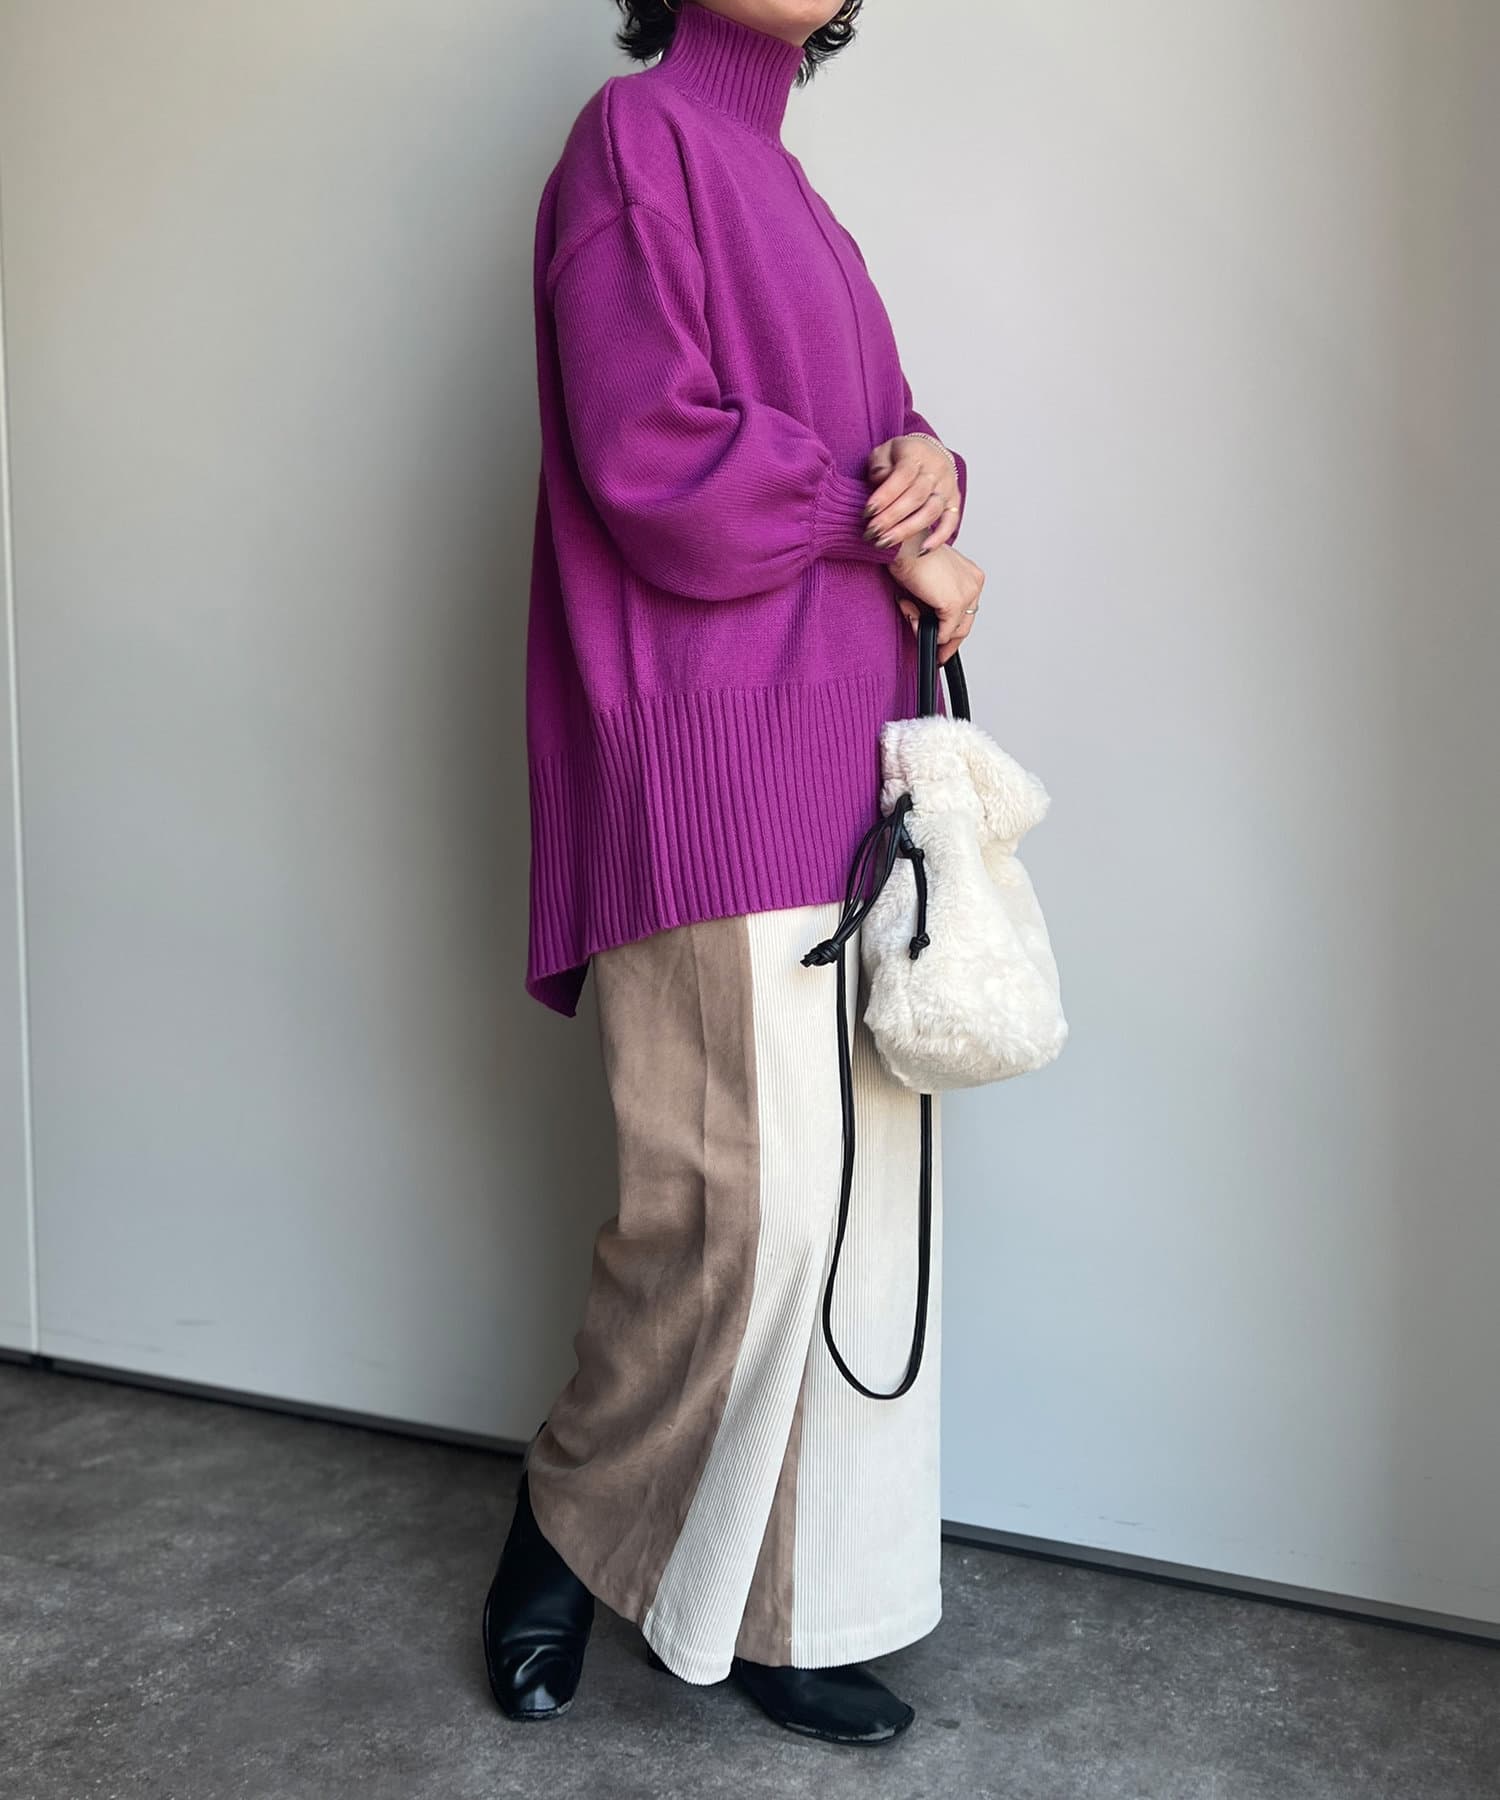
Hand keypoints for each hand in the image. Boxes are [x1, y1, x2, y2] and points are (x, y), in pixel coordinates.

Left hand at [861, 434, 960, 556]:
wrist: (928, 453)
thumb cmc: (900, 456)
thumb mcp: (884, 452)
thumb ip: (879, 465)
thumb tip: (879, 481)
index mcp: (916, 454)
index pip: (902, 476)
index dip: (885, 495)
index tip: (867, 513)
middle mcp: (936, 470)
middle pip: (916, 496)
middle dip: (891, 517)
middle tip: (871, 533)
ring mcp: (947, 487)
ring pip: (930, 511)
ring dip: (907, 530)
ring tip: (884, 543)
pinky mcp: (954, 502)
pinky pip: (951, 521)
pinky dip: (939, 538)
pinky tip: (922, 550)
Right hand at [887, 543, 984, 664]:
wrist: (903, 544)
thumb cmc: (910, 554)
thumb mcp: (930, 580)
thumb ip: (936, 600)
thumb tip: (930, 623)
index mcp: (971, 575)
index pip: (967, 612)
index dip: (954, 631)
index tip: (944, 644)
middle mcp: (974, 583)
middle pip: (964, 625)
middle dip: (947, 641)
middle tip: (937, 653)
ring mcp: (967, 594)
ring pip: (953, 631)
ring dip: (926, 628)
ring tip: (908, 610)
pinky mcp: (954, 604)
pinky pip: (942, 633)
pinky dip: (922, 628)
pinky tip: (909, 610)